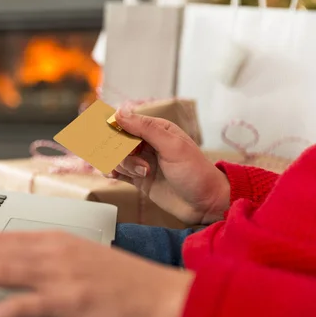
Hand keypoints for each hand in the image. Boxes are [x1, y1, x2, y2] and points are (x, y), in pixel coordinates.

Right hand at [109, 108, 230, 224]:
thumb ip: (145, 128)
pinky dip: (112, 173)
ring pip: (116, 157)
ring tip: (143, 173)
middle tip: (139, 164)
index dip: (117, 132)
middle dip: (121, 153)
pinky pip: (116, 171)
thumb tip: (119, 113)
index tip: (117, 143)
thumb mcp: (172, 146)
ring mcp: (141, 161)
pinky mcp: (138, 178)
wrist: (204, 203)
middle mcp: (147, 143)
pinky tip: (115, 176)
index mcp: (156, 129)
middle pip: (117, 141)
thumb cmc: (195, 172)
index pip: (126, 123)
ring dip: (123, 166)